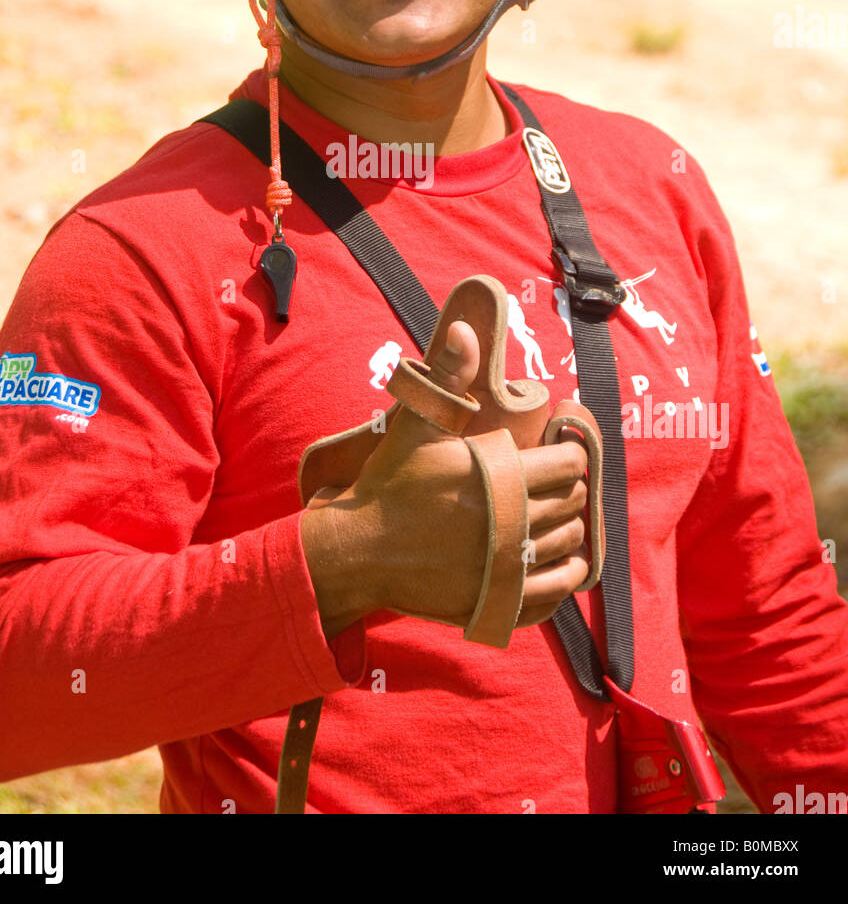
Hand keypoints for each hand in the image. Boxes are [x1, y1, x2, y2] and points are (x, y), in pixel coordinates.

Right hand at [302, 321, 589, 635]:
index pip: (567, 464)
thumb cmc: (389, 483)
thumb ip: (448, 377)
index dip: (566, 455)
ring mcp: (506, 569)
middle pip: (572, 504)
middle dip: (568, 491)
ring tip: (552, 520)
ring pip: (568, 548)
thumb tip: (464, 328)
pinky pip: (553, 593)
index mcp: (500, 478)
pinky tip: (556, 564)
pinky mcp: (497, 602)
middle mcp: (511, 525)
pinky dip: (563, 578)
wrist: (358, 550)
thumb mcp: (415, 425)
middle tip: (551, 484)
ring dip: (568, 532)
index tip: (553, 454)